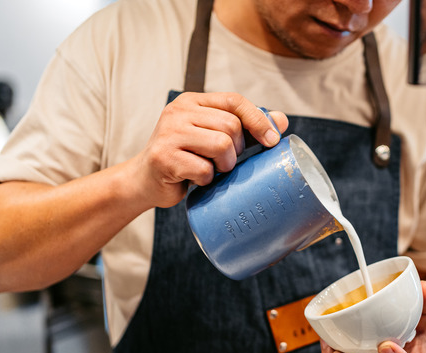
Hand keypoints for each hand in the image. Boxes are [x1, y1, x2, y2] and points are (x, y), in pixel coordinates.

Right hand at [129, 92, 288, 207]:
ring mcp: (169, 133)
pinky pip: (204, 169)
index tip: (272, 140)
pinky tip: (196, 179)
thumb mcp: (214, 137)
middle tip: (225, 161)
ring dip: (225, 165)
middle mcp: (178, 111)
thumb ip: (245, 127)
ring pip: (221, 145)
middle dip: (237, 150)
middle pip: (231, 126)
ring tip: (212, 170)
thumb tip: (281, 120)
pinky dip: (207, 180)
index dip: (258, 119)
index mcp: (193, 102)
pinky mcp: (163, 157)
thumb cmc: (185, 159)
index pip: (235, 100)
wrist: (144, 181)